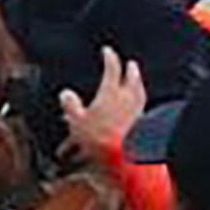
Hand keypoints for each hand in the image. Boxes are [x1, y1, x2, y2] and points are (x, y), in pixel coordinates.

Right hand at [60, 47, 147, 166]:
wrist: (125, 158)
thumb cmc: (99, 139)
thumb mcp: (77, 122)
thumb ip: (71, 106)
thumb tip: (66, 94)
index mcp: (111, 92)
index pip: (112, 68)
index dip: (110, 58)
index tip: (107, 51)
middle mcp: (128, 98)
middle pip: (132, 78)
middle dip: (131, 70)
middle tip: (131, 64)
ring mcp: (138, 111)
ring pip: (140, 93)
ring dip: (139, 85)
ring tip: (137, 84)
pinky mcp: (144, 125)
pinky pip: (143, 108)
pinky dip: (140, 104)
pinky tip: (138, 109)